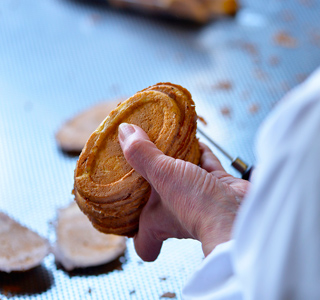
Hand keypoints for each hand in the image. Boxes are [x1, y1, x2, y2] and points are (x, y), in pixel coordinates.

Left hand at [119, 123, 249, 260]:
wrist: (240, 212)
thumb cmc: (196, 205)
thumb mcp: (161, 174)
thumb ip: (141, 154)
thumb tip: (124, 131)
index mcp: (157, 221)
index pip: (144, 241)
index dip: (134, 234)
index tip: (129, 216)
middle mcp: (176, 214)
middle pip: (161, 200)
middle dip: (154, 180)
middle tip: (144, 161)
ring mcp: (198, 200)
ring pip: (184, 180)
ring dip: (178, 162)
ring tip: (169, 142)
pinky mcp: (218, 187)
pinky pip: (207, 167)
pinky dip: (202, 154)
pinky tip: (196, 141)